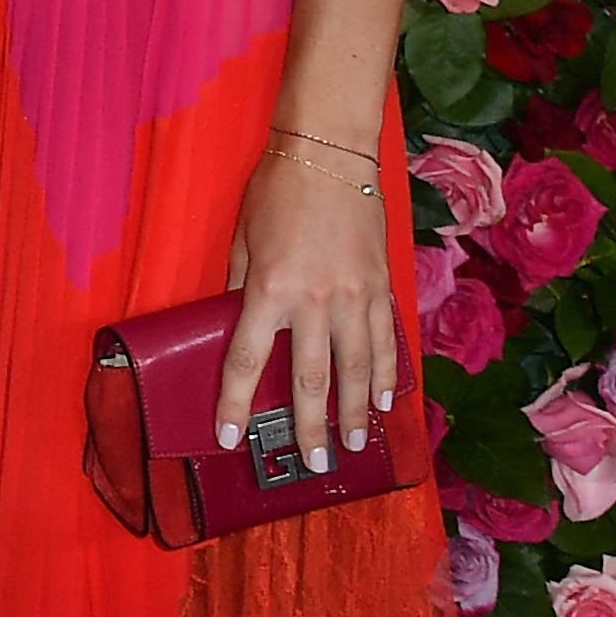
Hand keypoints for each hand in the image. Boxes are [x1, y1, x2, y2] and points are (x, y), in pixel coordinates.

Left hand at [218, 150, 394, 470]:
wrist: (330, 154)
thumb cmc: (276, 191)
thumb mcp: (242, 239)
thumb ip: (241, 287)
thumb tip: (237, 325)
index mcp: (269, 290)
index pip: (245, 362)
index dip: (233, 404)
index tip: (228, 437)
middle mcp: (315, 301)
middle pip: (310, 379)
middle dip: (311, 426)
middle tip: (315, 463)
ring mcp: (355, 295)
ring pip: (357, 368)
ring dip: (357, 411)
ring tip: (356, 444)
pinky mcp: (382, 286)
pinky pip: (385, 340)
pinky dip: (386, 373)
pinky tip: (387, 400)